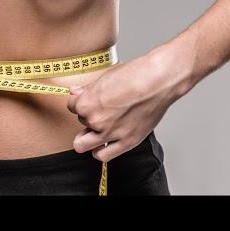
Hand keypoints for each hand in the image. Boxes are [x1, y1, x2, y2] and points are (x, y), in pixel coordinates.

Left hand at [67, 45, 193, 161]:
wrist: (158, 81)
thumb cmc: (135, 75)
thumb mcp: (105, 77)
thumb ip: (87, 88)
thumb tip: (74, 92)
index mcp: (87, 103)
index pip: (70, 106)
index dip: (79, 101)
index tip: (87, 99)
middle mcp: (96, 120)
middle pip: (79, 122)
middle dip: (86, 117)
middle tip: (96, 112)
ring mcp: (110, 133)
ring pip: (83, 144)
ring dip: (87, 137)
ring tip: (97, 129)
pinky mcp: (126, 142)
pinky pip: (103, 155)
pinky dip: (100, 150)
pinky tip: (104, 142)